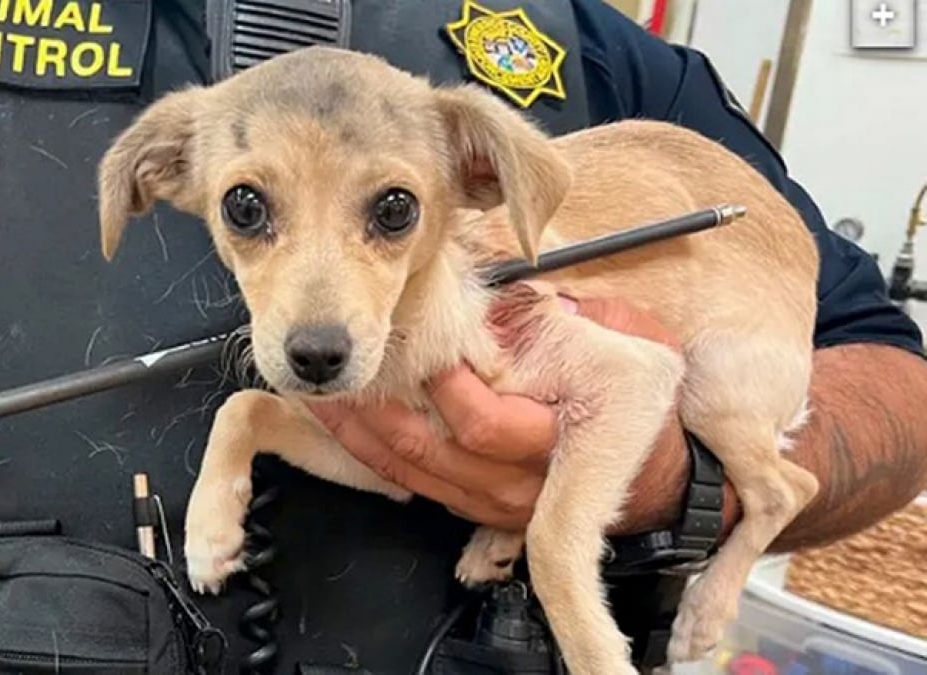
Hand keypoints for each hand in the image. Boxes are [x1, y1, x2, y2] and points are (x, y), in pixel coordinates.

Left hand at [308, 295, 693, 534]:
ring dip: (359, 431)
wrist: (663, 481)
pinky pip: (411, 483)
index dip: (442, 387)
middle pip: (429, 448)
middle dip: (376, 408)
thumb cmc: (642, 402)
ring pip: (409, 470)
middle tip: (341, 364)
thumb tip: (505, 287)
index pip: (482, 422)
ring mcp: (491, 502)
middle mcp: (517, 479)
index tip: (412, 345)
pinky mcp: (474, 509)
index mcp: (557, 436)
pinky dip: (371, 453)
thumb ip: (568, 318)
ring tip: (320, 391)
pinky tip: (343, 423)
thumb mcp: (625, 344)